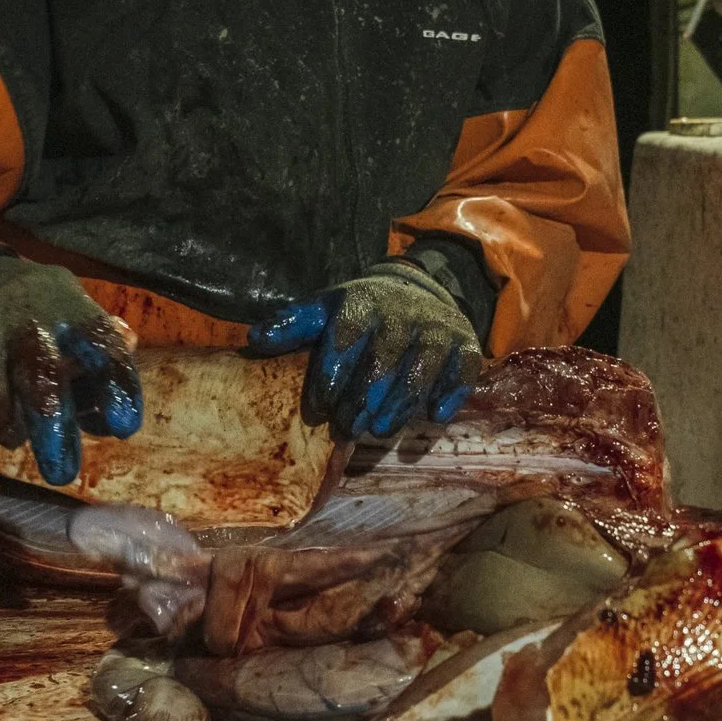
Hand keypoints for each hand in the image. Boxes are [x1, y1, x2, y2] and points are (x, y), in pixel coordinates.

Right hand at [0, 257, 142, 485]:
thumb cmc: (25, 310)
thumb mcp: (66, 312)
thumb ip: (97, 353)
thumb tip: (121, 382)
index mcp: (66, 307)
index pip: (100, 344)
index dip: (114, 385)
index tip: (123, 426)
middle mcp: (22, 317)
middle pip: (41, 380)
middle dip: (53, 432)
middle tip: (62, 473)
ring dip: (4, 432)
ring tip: (7, 429)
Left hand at [246, 261, 481, 439]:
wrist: (419, 291)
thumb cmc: (363, 312)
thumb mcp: (327, 309)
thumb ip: (295, 325)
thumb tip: (256, 339)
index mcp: (363, 302)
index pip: (347, 333)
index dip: (333, 369)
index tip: (320, 403)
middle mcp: (403, 313)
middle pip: (384, 358)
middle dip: (364, 396)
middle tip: (349, 426)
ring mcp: (437, 330)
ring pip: (420, 368)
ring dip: (400, 404)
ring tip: (381, 429)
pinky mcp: (465, 347)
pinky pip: (462, 371)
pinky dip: (450, 394)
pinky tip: (434, 415)